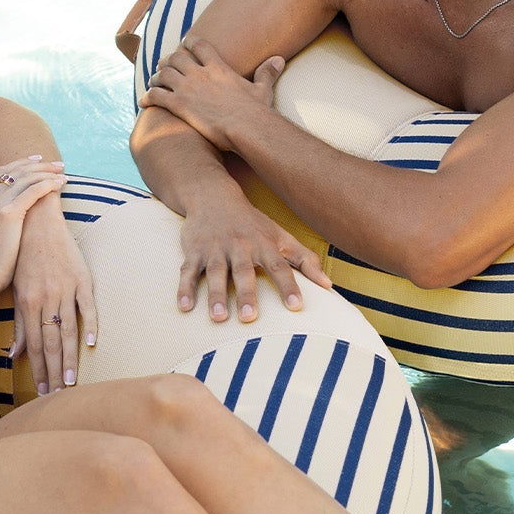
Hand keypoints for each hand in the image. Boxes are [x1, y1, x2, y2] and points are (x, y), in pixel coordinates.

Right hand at [0, 156, 66, 298]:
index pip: (0, 174)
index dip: (20, 165)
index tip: (36, 162)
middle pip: (14, 171)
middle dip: (38, 165)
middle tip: (56, 164)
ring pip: (25, 178)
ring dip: (46, 172)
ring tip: (62, 172)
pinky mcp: (8, 213)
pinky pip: (33, 191)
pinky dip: (48, 184)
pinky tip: (60, 184)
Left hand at [11, 196, 98, 394]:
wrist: (37, 221)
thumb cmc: (23, 257)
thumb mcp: (16, 289)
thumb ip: (18, 322)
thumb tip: (14, 355)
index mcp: (27, 302)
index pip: (33, 344)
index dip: (38, 369)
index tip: (43, 391)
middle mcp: (45, 298)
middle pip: (49, 342)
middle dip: (53, 370)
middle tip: (58, 394)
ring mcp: (64, 288)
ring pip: (67, 329)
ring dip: (69, 356)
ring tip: (72, 379)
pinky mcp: (81, 277)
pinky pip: (86, 304)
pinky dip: (90, 323)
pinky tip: (92, 343)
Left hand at [139, 39, 285, 152]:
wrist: (246, 128)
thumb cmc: (256, 111)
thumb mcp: (262, 89)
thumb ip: (267, 72)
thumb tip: (279, 59)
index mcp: (218, 67)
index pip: (199, 45)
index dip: (189, 42)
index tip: (184, 42)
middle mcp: (199, 74)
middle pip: (176, 57)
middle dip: (168, 59)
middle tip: (163, 63)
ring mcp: (187, 88)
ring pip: (163, 74)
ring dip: (156, 76)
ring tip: (153, 80)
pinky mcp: (179, 105)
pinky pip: (156, 96)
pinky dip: (147, 97)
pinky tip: (143, 102)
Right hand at [177, 193, 331, 323]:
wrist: (213, 196)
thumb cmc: (252, 223)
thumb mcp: (280, 236)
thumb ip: (305, 260)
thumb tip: (329, 286)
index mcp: (263, 244)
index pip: (279, 266)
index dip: (288, 285)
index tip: (297, 307)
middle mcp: (239, 246)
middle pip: (243, 271)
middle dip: (246, 294)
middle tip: (250, 318)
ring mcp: (214, 249)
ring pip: (214, 273)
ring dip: (216, 295)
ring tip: (219, 317)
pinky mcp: (193, 251)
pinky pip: (187, 271)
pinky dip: (184, 288)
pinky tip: (184, 308)